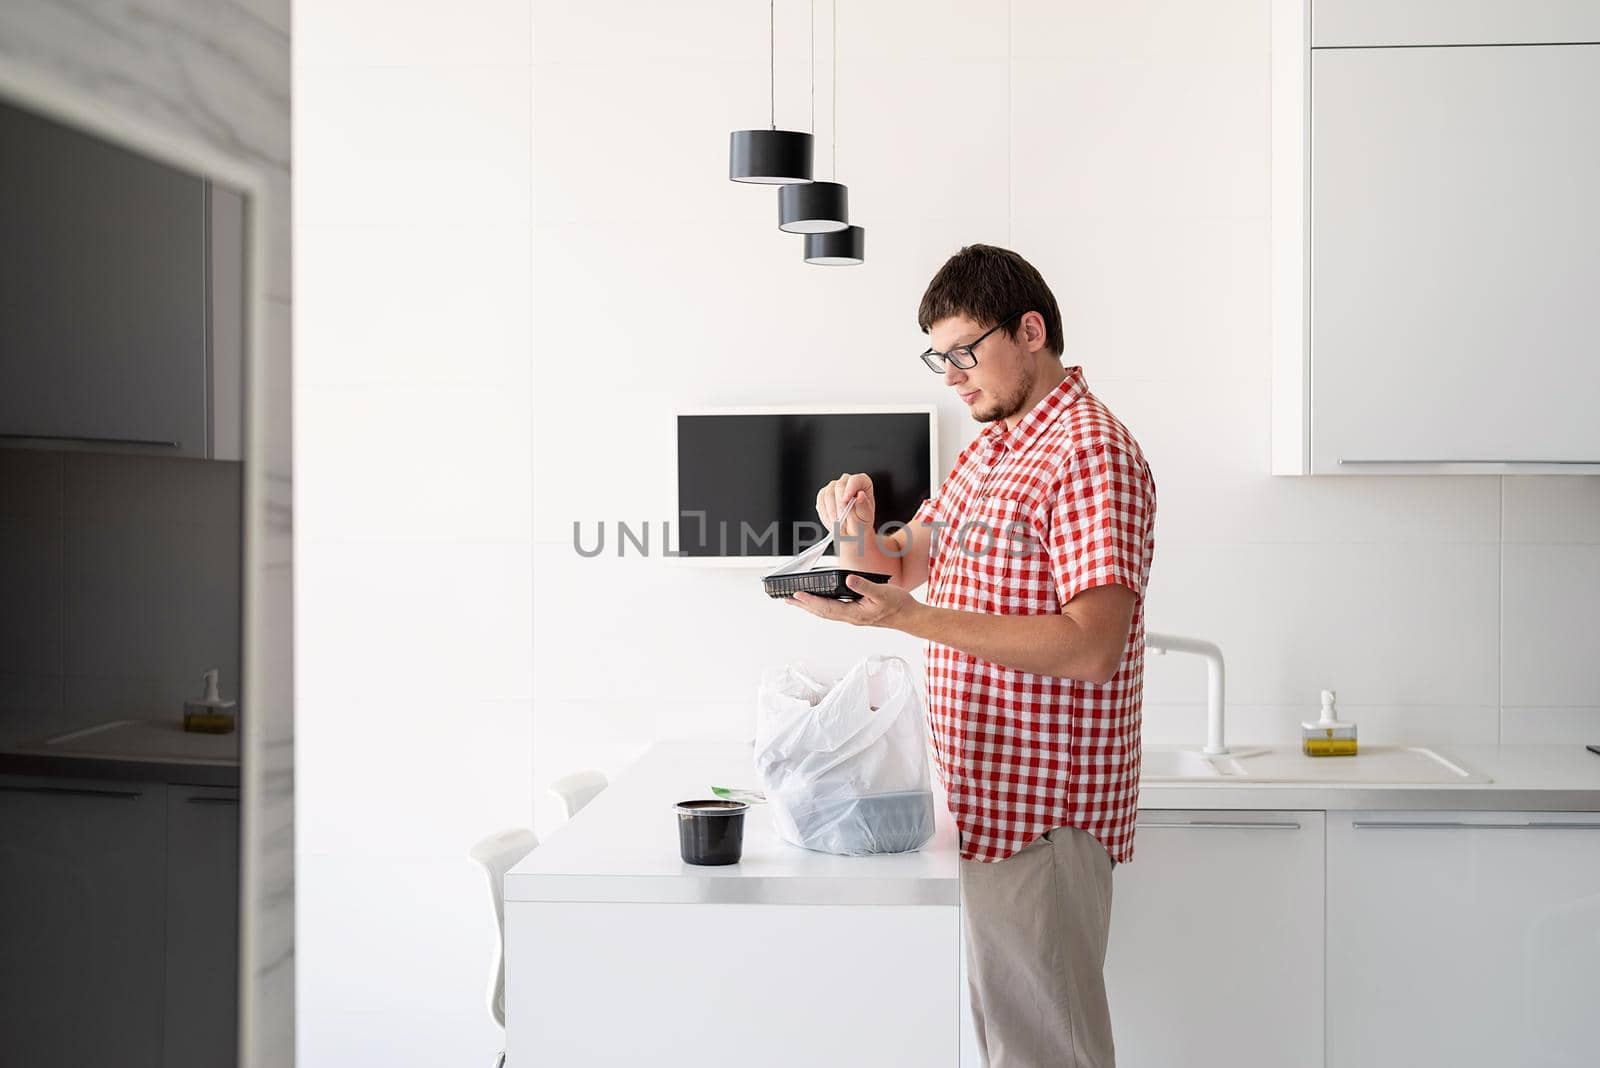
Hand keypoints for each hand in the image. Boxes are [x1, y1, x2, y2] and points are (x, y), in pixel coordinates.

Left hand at [785, 574, 917, 629]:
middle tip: (787, 599)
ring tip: (797, 601)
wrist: (909, 617)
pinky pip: (833, 610)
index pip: (827, 607)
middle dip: (804, 605)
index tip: (797, 594)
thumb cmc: (898, 606)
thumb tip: (849, 579)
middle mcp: (851, 617)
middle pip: (821, 612)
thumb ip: (864, 586)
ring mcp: (853, 616)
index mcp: (855, 613)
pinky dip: (822, 606)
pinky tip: (819, 601)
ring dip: (810, 606)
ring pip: (826, 612)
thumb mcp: (882, 593)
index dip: (811, 601)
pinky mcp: (856, 613)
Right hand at [816, 472, 874, 537]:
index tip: (846, 500)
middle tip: (841, 518)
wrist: (852, 533)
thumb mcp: (865, 517)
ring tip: (837, 523)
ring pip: (828, 493)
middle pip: (839, 485)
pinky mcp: (824, 494)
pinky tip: (831, 520)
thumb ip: (863, 506)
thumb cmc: (861, 524)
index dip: (850, 488)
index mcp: (863, 484)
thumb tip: (861, 495)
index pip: (856, 480)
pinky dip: (824, 512)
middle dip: (839, 504)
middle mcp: (848, 482)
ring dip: (831, 510)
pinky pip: (820, 499)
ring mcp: (835, 487)